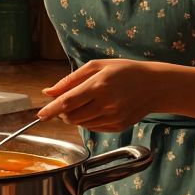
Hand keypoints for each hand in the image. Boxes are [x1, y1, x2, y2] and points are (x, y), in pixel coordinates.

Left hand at [36, 59, 167, 131]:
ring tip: (82, 103)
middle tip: (64, 103)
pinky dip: (87, 120)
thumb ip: (71, 80)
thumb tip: (48, 92)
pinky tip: (96, 109)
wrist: (155, 86)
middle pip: (71, 116)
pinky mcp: (118, 126)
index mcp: (99, 85)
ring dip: (74, 116)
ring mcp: (113, 117)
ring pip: (81, 123)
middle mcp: (106, 104)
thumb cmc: (125, 71)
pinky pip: (93, 128)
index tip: (40, 114)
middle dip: (61, 113)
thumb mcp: (98, 66)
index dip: (51, 110)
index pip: (67, 102)